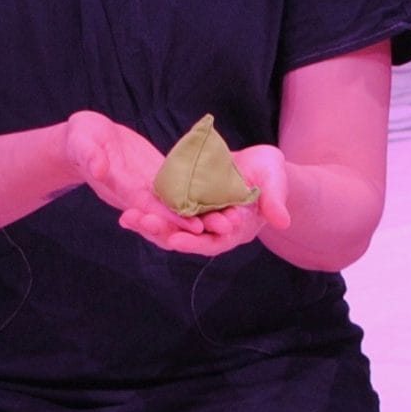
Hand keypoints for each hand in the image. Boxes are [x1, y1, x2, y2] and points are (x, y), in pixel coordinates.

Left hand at [128, 144, 289, 257]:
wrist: (261, 169)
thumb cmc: (272, 176)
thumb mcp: (276, 183)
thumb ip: (275, 201)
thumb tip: (282, 221)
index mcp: (233, 231)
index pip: (212, 242)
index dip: (195, 242)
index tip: (177, 241)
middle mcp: (211, 228)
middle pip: (184, 236)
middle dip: (162, 232)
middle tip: (140, 223)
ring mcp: (197, 215)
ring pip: (170, 225)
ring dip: (149, 223)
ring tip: (128, 218)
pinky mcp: (186, 199)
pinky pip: (165, 206)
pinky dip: (149, 207)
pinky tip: (128, 204)